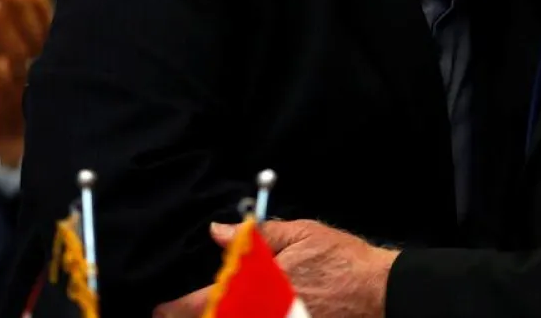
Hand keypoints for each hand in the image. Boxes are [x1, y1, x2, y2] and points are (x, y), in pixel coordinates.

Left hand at [0, 0, 51, 166]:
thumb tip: (18, 7)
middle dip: (23, 13)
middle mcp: (42, 74)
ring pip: (19, 55)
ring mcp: (27, 90)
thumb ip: (23, 45)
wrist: (14, 148)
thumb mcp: (23, 74)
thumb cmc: (19, 103)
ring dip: (6, 30)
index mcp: (47, 62)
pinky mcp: (9, 107)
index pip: (46, 30)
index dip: (37, 9)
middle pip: (35, 38)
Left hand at [155, 220, 396, 317]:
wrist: (380, 292)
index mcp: (260, 285)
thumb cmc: (342, 259)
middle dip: (199, 316)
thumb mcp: (302, 234)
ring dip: (226, 314)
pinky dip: (248, 317)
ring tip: (216, 308)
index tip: (160, 309)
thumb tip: (219, 232)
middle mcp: (265, 312)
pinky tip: (249, 310)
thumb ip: (259, 234)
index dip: (179, 307)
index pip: (208, 301)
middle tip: (177, 313)